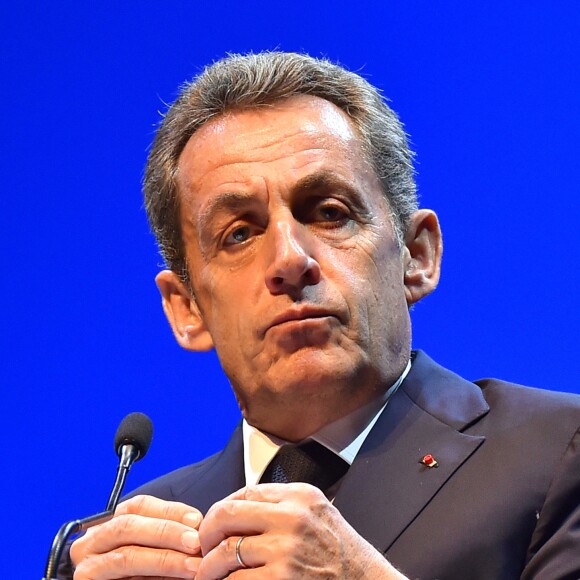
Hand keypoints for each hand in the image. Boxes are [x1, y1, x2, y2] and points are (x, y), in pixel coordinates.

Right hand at [70, 495, 202, 578]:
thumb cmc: (134, 576)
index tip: (197, 519)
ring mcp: (87, 569)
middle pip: (128, 526)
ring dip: (165, 560)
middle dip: (167, 532)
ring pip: (127, 556)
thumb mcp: (147, 550)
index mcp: (106, 524)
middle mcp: (90, 543)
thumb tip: (197, 528)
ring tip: (193, 566)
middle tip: (196, 542)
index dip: (169, 510)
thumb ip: (165, 538)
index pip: (137, 506)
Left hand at [196, 483, 406, 578]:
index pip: (245, 492)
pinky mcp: (282, 578)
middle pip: (227, 514)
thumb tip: (238, 509)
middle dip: (206, 534)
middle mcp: (292, 515)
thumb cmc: (341, 554)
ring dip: (209, 568)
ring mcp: (287, 547)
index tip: (214, 526)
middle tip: (201, 550)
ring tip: (207, 576)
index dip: (222, 510)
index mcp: (299, 495)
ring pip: (225, 552)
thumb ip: (283, 505)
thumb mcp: (317, 514)